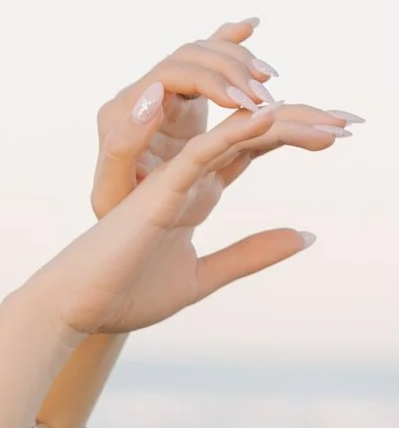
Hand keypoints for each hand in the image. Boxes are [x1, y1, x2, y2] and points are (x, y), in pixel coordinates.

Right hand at [23, 93, 356, 342]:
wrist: (75, 312)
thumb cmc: (124, 295)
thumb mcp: (202, 277)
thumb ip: (251, 254)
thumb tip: (306, 235)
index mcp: (199, 191)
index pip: (257, 146)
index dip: (301, 132)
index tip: (344, 131)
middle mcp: (189, 175)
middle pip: (256, 130)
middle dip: (307, 119)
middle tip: (353, 120)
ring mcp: (174, 179)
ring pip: (236, 134)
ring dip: (287, 122)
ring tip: (332, 122)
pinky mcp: (157, 193)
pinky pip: (200, 153)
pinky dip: (233, 133)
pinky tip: (267, 114)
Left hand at [92, 18, 289, 217]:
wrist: (122, 217)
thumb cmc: (116, 212)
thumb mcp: (113, 190)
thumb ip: (123, 146)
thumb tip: (152, 95)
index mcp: (123, 109)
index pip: (171, 74)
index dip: (210, 81)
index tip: (241, 102)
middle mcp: (143, 94)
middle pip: (192, 57)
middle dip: (232, 71)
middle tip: (264, 97)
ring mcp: (163, 93)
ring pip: (204, 56)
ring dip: (239, 61)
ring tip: (269, 79)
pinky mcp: (181, 100)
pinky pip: (206, 62)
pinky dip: (228, 41)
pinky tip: (251, 25)